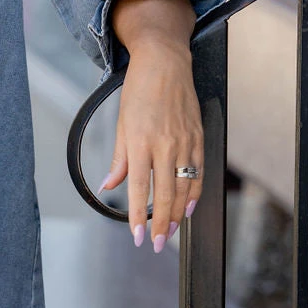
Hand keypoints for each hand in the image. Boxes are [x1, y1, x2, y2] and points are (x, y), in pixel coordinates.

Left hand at [98, 38, 202, 250]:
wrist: (164, 63)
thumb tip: (108, 186)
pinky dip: (195, 192)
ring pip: (184, 187)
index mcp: (140, 141)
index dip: (139, 216)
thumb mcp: (121, 125)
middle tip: (157, 244)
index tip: (138, 236)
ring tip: (171, 232)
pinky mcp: (198, 137)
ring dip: (178, 214)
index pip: (139, 188)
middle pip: (165, 194)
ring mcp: (185, 141)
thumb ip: (119, 160)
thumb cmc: (139, 92)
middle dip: (162, 224)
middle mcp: (164, 144)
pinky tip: (189, 207)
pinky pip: (199, 171)